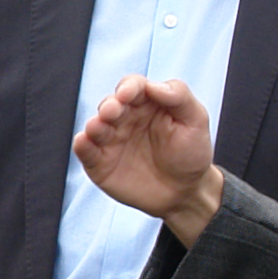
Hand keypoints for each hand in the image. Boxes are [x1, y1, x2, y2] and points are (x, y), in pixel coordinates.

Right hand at [73, 73, 225, 243]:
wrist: (186, 192)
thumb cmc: (191, 153)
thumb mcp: (196, 120)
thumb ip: (179, 96)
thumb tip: (154, 85)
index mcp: (147, 104)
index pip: (132, 87)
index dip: (128, 87)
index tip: (127, 93)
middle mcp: (126, 119)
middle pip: (110, 104)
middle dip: (109, 105)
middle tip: (112, 111)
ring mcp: (112, 141)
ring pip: (95, 126)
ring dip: (94, 124)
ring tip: (98, 127)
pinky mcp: (101, 163)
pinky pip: (86, 152)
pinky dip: (82, 145)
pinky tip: (84, 142)